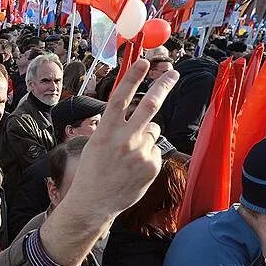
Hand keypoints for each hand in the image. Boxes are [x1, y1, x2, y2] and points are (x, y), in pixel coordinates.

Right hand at [40, 59, 177, 265]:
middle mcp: (124, 138)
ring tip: (129, 156)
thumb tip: (145, 119)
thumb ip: (117, 129)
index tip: (144, 62)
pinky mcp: (152, 165)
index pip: (121, 97)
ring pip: (152, 131)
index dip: (133, 78)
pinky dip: (147, 155)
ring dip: (145, 136)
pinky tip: (134, 169)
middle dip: (163, 86)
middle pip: (149, 105)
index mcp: (106, 130)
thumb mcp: (96, 145)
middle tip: (173, 74)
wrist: (94, 202)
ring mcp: (140, 152)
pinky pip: (155, 150)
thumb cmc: (92, 173)